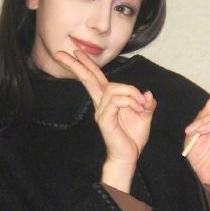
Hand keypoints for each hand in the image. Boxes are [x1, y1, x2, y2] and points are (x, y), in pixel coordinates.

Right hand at [55, 50, 156, 190]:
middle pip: (89, 79)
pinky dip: (130, 101)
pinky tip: (138, 109)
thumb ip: (145, 104)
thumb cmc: (132, 139)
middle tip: (62, 52)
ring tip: (142, 105)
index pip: (95, 78)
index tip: (76, 52)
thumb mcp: (144, 117)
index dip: (87, 64)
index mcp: (108, 101)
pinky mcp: (105, 120)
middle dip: (77, 65)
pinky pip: (117, 101)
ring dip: (131, 93)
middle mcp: (101, 104)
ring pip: (112, 88)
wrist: (128, 157)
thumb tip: (147, 93)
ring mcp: (101, 112)